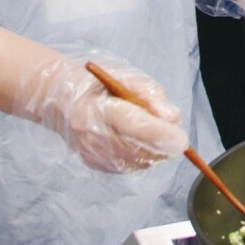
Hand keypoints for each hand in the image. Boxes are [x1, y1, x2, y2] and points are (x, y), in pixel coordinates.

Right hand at [17, 55, 188, 172]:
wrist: (61, 100)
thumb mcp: (126, 78)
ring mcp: (91, 154)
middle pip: (136, 149)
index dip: (158, 134)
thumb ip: (151, 95)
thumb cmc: (99, 84)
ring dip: (155, 151)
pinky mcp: (94, 164)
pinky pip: (129, 166)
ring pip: (137, 161)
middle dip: (163, 145)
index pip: (132, 124)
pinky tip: (138, 141)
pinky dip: (143, 156)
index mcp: (96, 108)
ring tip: (153, 132)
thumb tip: (173, 119)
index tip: (182, 140)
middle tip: (178, 136)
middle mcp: (90, 136)